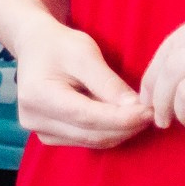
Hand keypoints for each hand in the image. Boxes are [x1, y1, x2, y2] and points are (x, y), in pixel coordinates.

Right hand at [17, 19, 147, 149]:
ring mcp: (39, 130)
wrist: (34, 45)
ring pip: (93, 141)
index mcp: (37, 95)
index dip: (123, 118)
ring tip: (137, 112)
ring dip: (120, 130)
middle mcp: (33, 119)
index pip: (87, 116)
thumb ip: (108, 82)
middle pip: (92, 134)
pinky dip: (107, 131)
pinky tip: (117, 116)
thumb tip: (136, 108)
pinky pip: (87, 141)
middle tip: (151, 112)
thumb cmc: (59, 44)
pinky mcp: (48, 136)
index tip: (150, 111)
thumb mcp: (84, 52)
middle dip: (126, 125)